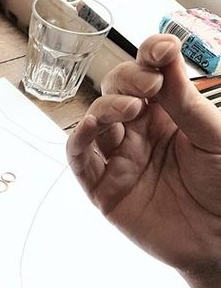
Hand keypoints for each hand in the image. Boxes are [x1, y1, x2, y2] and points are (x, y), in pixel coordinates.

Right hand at [67, 35, 220, 287]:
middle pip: (115, 94)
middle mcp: (138, 136)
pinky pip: (79, 159)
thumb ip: (185, 102)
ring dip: (105, 107)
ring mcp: (118, 162)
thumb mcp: (213, 136)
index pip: (147, 78)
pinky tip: (97, 127)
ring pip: (94, 123)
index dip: (148, 57)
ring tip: (132, 106)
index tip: (161, 49)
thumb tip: (165, 61)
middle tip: (150, 86)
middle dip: (127, 81)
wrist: (217, 238)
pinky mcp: (103, 189)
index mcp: (167, 118)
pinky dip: (80, 139)